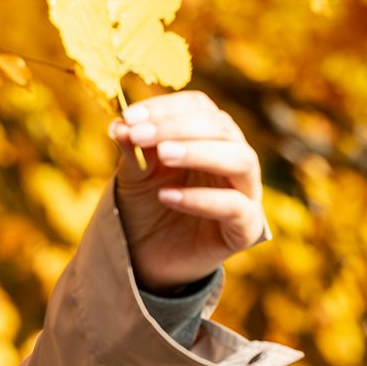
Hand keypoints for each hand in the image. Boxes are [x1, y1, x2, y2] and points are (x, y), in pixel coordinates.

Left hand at [109, 91, 268, 292]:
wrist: (147, 258)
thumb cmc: (145, 206)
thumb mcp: (134, 174)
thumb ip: (133, 149)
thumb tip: (120, 124)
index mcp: (210, 137)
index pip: (199, 107)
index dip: (166, 108)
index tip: (129, 116)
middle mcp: (234, 157)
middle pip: (221, 127)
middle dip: (177, 127)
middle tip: (139, 134)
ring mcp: (245, 192)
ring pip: (241, 159)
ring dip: (199, 152)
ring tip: (163, 155)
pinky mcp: (246, 227)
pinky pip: (236, 207)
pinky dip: (202, 199)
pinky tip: (167, 196)